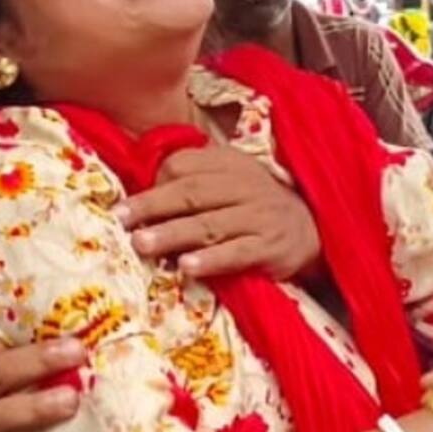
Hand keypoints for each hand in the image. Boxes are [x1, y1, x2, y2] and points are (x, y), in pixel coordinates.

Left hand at [117, 146, 320, 281]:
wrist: (312, 229)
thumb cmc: (255, 207)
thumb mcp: (229, 182)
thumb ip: (191, 182)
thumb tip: (138, 198)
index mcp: (229, 164)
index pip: (185, 166)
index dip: (153, 185)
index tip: (124, 206)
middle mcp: (244, 186)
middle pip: (191, 194)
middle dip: (153, 207)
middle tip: (121, 221)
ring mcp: (259, 216)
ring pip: (209, 224)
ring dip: (173, 234)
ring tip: (142, 245)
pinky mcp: (271, 247)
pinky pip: (237, 252)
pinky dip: (212, 260)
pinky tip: (187, 267)